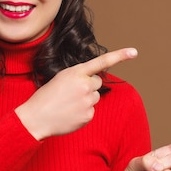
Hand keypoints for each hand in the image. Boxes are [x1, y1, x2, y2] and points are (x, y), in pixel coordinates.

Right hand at [15, 48, 137, 139]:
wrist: (36, 118)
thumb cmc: (45, 97)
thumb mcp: (60, 79)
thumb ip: (78, 77)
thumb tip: (93, 83)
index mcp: (76, 72)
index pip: (101, 61)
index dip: (119, 56)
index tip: (134, 52)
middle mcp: (85, 85)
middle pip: (98, 82)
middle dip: (89, 86)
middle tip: (71, 93)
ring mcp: (88, 101)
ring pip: (95, 97)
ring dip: (86, 99)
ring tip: (68, 104)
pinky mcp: (88, 115)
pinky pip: (91, 111)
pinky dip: (83, 112)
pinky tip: (70, 114)